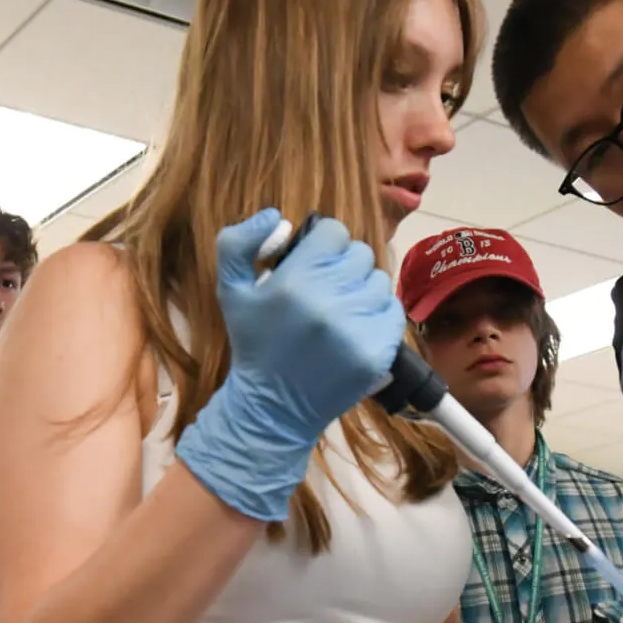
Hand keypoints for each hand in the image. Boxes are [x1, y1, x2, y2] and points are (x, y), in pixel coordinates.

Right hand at [174, 210, 404, 520]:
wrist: (273, 407)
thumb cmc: (255, 343)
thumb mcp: (230, 289)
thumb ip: (239, 242)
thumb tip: (276, 215)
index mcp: (295, 281)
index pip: (335, 232)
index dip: (323, 245)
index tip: (313, 264)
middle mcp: (329, 302)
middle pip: (360, 253)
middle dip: (343, 266)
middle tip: (326, 289)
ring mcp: (358, 328)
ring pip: (379, 279)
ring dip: (363, 289)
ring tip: (341, 309)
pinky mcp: (378, 351)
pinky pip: (393, 310)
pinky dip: (378, 314)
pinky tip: (356, 327)